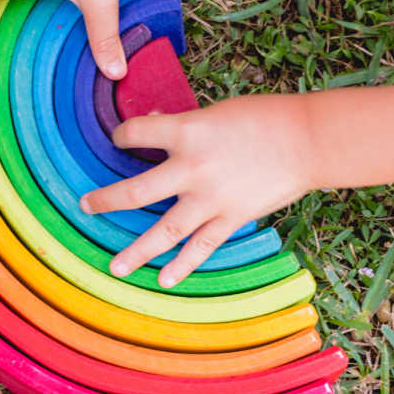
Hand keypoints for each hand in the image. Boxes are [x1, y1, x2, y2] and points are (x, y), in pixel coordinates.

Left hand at [80, 93, 314, 285]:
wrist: (307, 140)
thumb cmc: (262, 117)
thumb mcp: (214, 112)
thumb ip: (182, 125)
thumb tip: (155, 125)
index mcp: (185, 131)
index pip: (135, 134)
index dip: (121, 135)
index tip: (118, 139)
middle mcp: (191, 168)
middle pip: (136, 190)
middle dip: (107, 200)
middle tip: (85, 207)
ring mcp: (209, 198)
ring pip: (164, 230)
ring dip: (138, 251)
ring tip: (115, 268)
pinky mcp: (230, 218)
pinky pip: (201, 247)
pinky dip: (183, 265)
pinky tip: (165, 281)